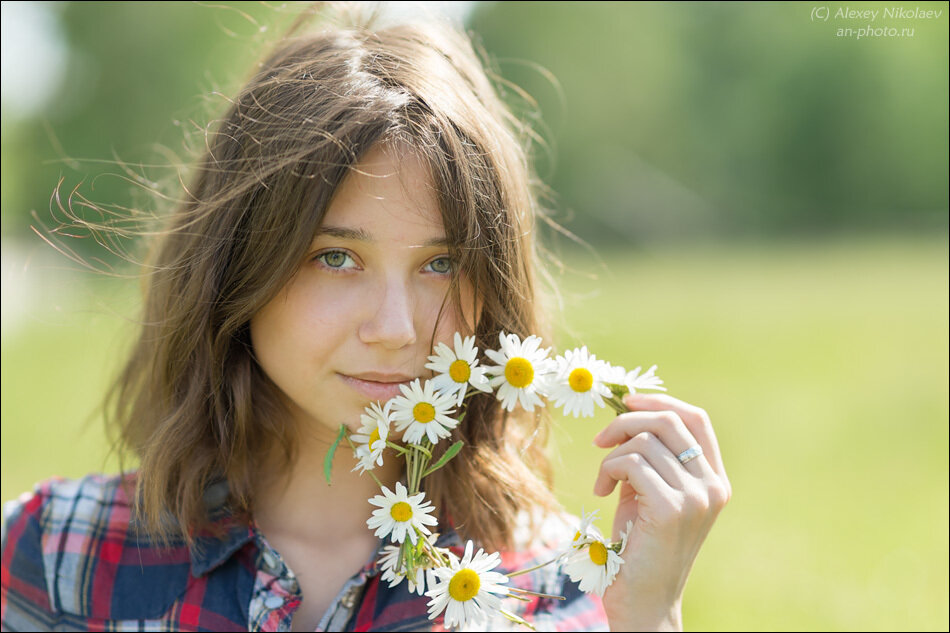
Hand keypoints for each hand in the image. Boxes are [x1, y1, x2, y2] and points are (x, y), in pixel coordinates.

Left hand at [593, 392, 730, 630]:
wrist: (643, 601)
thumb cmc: (640, 547)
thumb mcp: (649, 493)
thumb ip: (649, 457)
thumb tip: (627, 411)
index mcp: (714, 480)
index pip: (696, 419)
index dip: (659, 401)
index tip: (626, 401)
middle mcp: (712, 486)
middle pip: (668, 421)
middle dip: (625, 421)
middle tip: (600, 441)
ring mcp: (696, 497)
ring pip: (643, 440)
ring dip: (611, 455)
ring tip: (604, 482)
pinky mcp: (671, 508)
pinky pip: (631, 462)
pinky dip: (608, 470)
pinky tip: (602, 492)